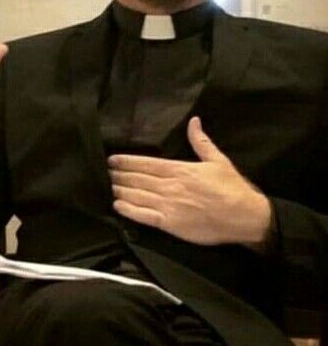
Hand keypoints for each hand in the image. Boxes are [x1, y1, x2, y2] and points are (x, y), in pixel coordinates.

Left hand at [108, 116, 271, 245]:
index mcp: (180, 169)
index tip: (111, 159)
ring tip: (107, 186)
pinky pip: (145, 216)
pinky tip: (117, 206)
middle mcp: (170, 186)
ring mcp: (169, 206)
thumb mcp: (218, 160)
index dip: (127, 161)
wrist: (244, 216)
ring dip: (120, 190)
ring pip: (137, 196)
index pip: (146, 164)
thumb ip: (201, 141)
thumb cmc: (232, 187)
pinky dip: (129, 211)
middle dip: (119, 175)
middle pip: (138, 179)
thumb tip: (193, 121)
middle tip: (103, 172)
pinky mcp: (171, 224)